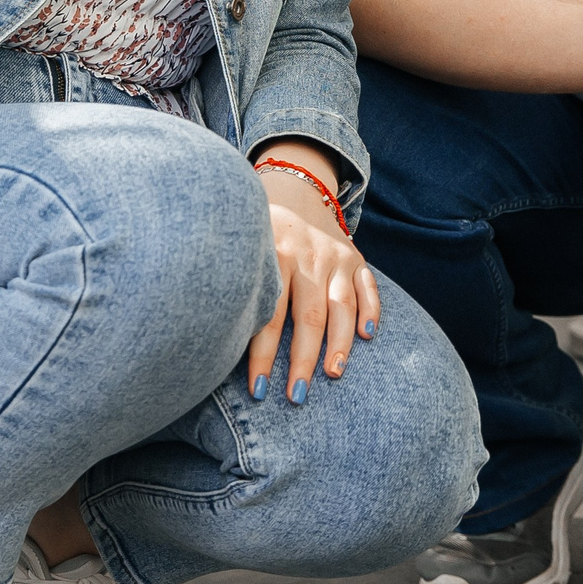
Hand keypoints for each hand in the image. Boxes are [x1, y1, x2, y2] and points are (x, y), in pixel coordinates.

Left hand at [250, 155, 380, 403]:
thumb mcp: (240, 247)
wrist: (291, 187)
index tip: (257, 389)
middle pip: (309, 317)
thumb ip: (237, 283)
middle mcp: (308, 257)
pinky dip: (372, 310)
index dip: (262, 355)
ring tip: (333, 374)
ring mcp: (336, 257)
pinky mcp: (357, 257)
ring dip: (339, 344)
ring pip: (342, 306)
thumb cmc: (255, 232)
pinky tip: (368, 337)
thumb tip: (210, 339)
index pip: (269, 316)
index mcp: (273, 255)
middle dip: (302, 361)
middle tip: (295, 396)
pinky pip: (368, 286)